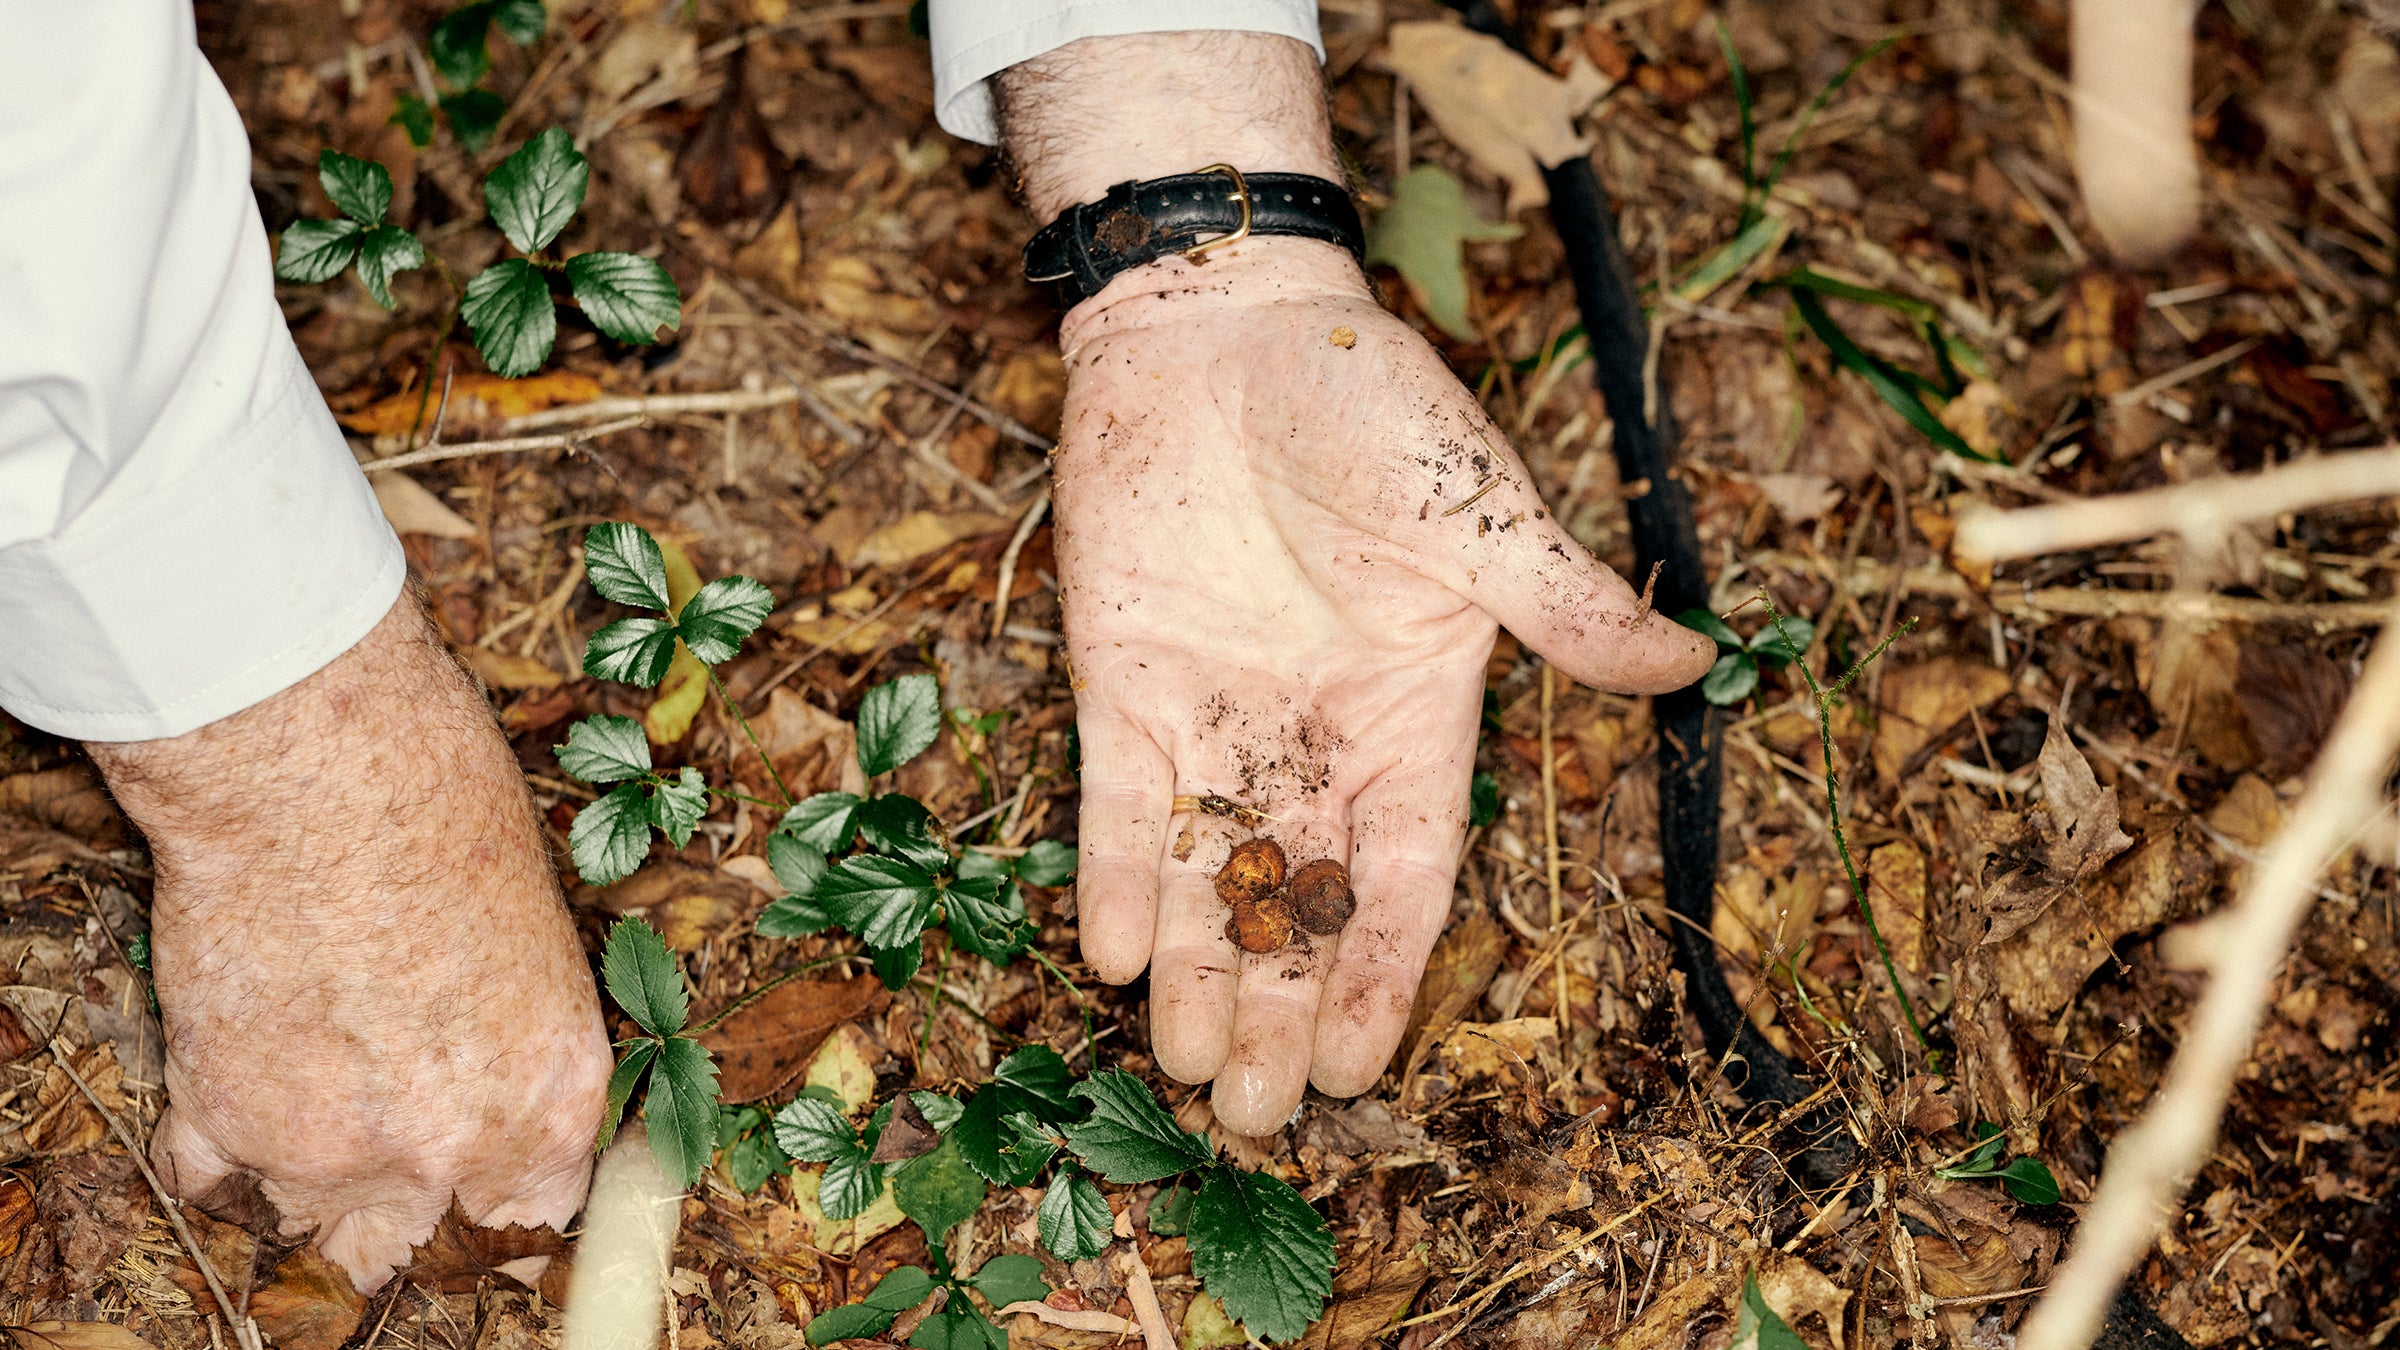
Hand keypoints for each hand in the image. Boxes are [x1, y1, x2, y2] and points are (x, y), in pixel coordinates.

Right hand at [86, 597, 610, 1290]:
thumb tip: (485, 1068)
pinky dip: (216, 1142)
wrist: (319, 769)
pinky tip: (239, 1070)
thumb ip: (513, 1033)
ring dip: (306, 1173)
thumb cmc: (446, 808)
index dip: (496, 1185)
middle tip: (375, 1128)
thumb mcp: (537, 933)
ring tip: (306, 1085)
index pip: (536, 1207)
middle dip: (398, 1201)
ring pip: (311, 1223)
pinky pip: (210, 1177)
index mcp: (554, 1095)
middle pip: (417, 1242)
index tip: (470, 1168)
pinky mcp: (224, 1116)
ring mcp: (334, 1145)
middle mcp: (454, 1145)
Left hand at [1049, 239, 1710, 1132]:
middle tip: (1254, 1120)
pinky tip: (1107, 955)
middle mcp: (1310, 739)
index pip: (1406, 877)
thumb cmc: (1364, 405)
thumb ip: (1559, 602)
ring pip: (1207, 876)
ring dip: (1195, 971)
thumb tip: (1689, 665)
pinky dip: (1112, 874)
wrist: (1221, 324)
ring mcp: (1213, 716)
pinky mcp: (1120, 681)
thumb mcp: (1475, 510)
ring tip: (1183, 1074)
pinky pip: (1117, 802)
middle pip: (1300, 903)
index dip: (1380, 974)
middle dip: (1277, 1007)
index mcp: (1410, 716)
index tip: (1354, 1070)